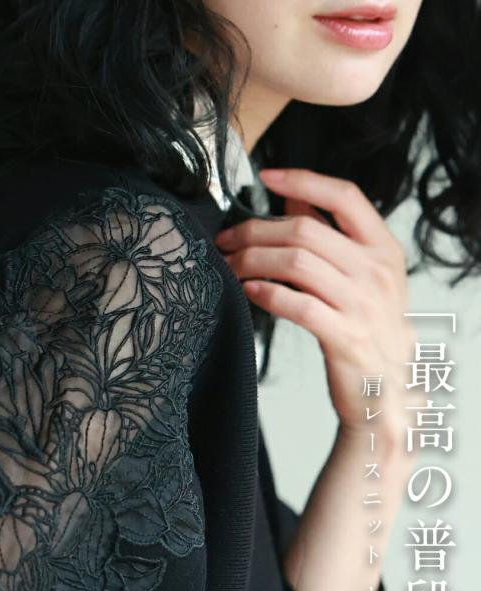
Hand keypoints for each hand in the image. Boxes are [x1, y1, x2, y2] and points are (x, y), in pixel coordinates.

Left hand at [214, 167, 417, 442]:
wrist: (391, 388)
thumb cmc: (369, 326)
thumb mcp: (364, 276)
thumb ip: (333, 237)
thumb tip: (294, 201)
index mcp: (383, 248)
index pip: (345, 196)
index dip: (303, 181)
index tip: (266, 177)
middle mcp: (377, 271)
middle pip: (305, 230)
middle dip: (254, 230)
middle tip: (225, 240)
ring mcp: (363, 305)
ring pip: (296, 263)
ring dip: (252, 260)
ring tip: (229, 266)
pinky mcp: (346, 338)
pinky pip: (298, 305)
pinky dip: (267, 294)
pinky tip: (248, 291)